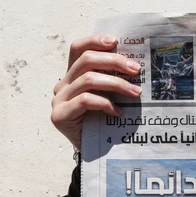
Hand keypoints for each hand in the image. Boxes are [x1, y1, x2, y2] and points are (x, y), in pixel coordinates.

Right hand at [51, 34, 142, 150]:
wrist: (93, 155)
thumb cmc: (104, 123)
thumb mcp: (110, 97)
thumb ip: (113, 80)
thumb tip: (136, 65)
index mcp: (73, 75)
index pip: (78, 49)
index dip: (95, 41)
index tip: (116, 41)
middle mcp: (62, 84)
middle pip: (86, 61)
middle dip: (114, 62)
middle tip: (136, 70)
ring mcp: (59, 100)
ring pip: (88, 80)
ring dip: (116, 84)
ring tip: (135, 93)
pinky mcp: (59, 116)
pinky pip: (85, 101)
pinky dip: (105, 104)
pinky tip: (118, 112)